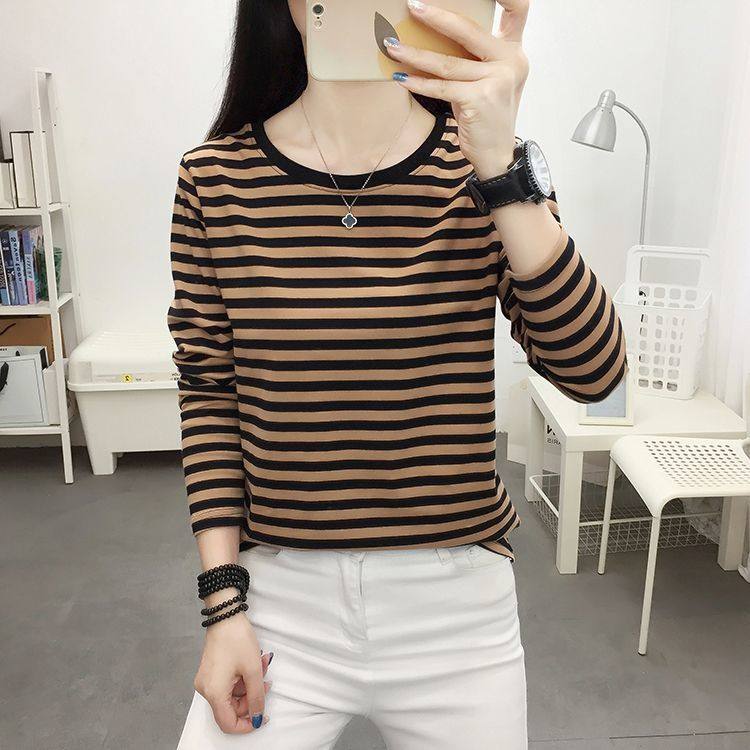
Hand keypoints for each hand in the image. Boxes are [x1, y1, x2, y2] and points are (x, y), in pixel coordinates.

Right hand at [194, 616, 272, 733]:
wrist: (225, 615)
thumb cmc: (236, 638)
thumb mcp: (253, 670)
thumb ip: (256, 697)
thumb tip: (257, 717)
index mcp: (214, 692)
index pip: (228, 723)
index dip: (246, 725)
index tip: (261, 717)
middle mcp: (206, 689)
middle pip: (231, 708)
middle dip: (251, 697)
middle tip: (265, 682)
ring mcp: (207, 680)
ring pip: (231, 695)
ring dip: (249, 684)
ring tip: (262, 665)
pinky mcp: (210, 672)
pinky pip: (228, 684)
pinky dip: (242, 677)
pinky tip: (253, 662)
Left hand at [385, 0, 529, 178]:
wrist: (497, 155)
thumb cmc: (486, 117)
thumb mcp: (486, 81)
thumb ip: (473, 58)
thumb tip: (432, 37)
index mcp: (514, 51)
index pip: (518, 10)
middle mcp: (511, 61)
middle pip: (468, 29)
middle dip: (436, 16)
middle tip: (411, 6)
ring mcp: (498, 80)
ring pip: (447, 62)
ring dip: (415, 54)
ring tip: (391, 47)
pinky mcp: (480, 99)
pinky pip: (441, 87)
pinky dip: (418, 83)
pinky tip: (401, 78)